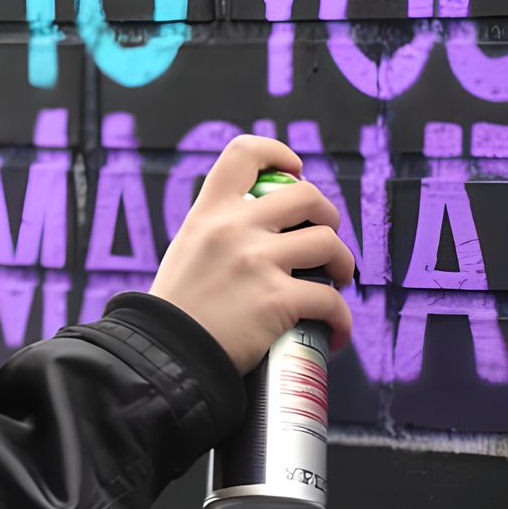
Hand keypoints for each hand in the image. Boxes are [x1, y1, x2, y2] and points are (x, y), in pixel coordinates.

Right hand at [150, 134, 355, 373]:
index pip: (245, 153)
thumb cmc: (176, 310)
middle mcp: (235, 228)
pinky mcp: (277, 300)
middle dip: (328, 215)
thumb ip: (219, 230)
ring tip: (335, 280)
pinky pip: (330, 300)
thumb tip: (260, 227)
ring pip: (328, 243)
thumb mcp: (187, 248)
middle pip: (306, 195)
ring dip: (342, 263)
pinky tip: (335, 331)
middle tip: (325, 238)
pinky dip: (341, 318)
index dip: (278, 153)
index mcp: (209, 212)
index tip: (293, 170)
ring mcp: (257, 262)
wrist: (165, 355)